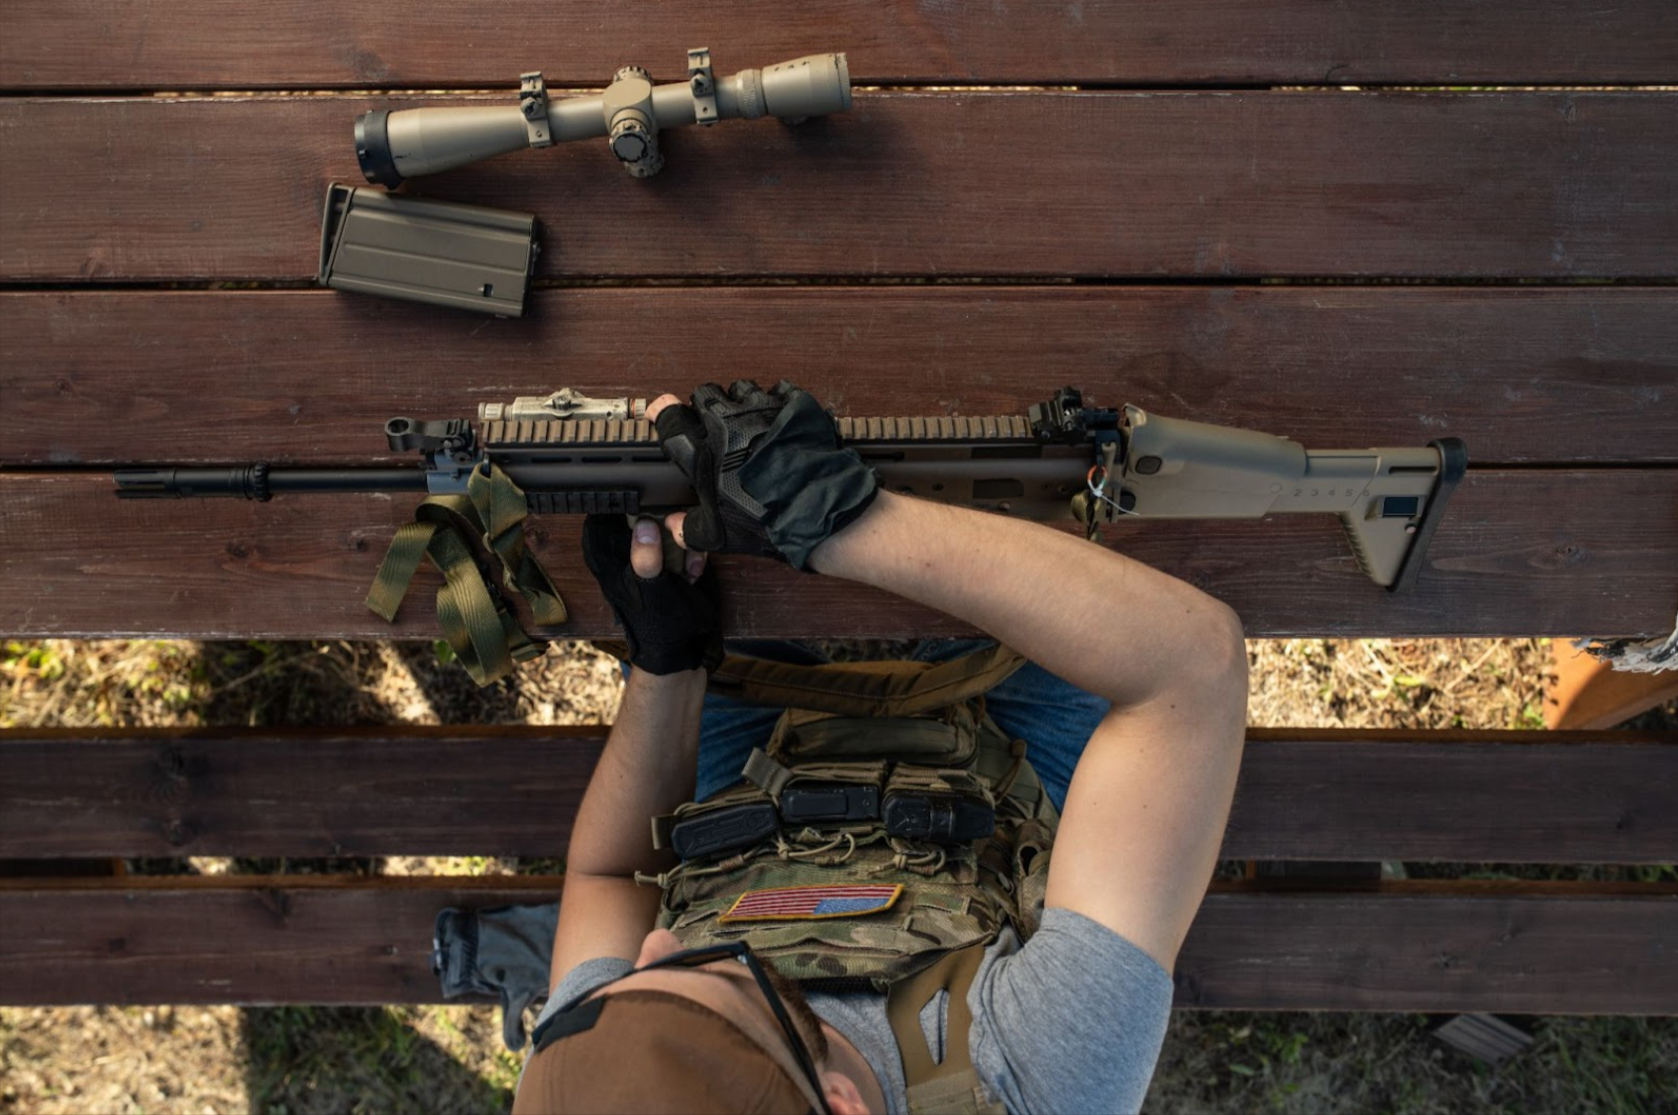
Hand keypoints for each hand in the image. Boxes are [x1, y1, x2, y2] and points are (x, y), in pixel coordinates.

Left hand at [581, 514, 721, 674]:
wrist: (685, 646)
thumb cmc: (657, 624)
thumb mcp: (650, 591)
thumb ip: (645, 558)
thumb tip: (644, 525)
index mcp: (608, 555)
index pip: (607, 513)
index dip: (627, 503)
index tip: (650, 505)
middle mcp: (627, 550)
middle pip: (644, 512)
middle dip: (668, 523)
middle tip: (680, 541)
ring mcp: (651, 553)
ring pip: (669, 524)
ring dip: (685, 542)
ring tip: (690, 568)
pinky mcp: (673, 558)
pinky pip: (684, 540)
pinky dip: (693, 553)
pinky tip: (694, 573)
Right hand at [648, 380, 877, 569]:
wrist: (816, 511)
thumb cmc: (765, 522)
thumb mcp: (718, 535)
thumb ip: (688, 527)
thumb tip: (673, 525)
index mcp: (703, 452)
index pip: (670, 419)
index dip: (662, 412)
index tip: (660, 410)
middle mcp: (727, 423)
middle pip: (704, 393)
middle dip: (705, 405)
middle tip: (715, 423)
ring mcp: (761, 409)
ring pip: (741, 388)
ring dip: (741, 402)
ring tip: (750, 422)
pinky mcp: (792, 406)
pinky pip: (779, 391)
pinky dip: (777, 403)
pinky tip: (780, 422)